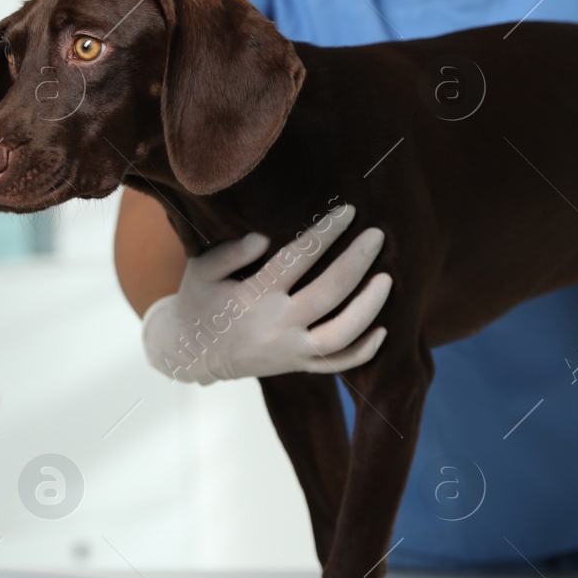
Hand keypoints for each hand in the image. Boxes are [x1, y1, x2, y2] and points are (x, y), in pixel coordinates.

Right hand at [141, 204, 390, 383]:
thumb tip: (263, 238)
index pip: (297, 259)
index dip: (325, 233)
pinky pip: (336, 366)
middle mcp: (276, 327)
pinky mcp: (296, 366)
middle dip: (357, 261)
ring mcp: (289, 351)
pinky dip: (362, 352)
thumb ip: (229, 253)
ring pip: (340, 336)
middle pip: (328, 294)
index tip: (348, 212)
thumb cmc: (198, 302)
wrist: (190, 354)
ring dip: (369, 308)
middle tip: (377, 235)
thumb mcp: (201, 271)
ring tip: (387, 279)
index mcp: (253, 298)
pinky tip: (383, 330)